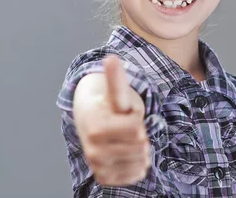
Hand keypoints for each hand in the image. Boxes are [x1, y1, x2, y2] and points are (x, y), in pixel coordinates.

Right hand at [75, 55, 151, 185]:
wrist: (93, 123)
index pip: (137, 128)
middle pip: (141, 146)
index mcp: (95, 129)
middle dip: (140, 133)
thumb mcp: (116, 92)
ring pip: (142, 162)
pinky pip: (137, 175)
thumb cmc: (109, 105)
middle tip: (126, 127)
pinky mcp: (105, 178)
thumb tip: (111, 57)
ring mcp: (98, 167)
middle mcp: (93, 152)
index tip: (124, 112)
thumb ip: (115, 78)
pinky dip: (140, 164)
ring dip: (142, 149)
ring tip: (127, 139)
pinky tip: (130, 153)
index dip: (136, 116)